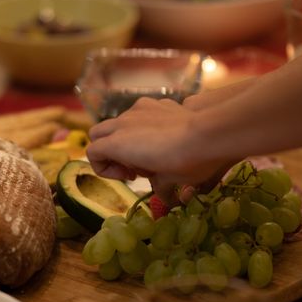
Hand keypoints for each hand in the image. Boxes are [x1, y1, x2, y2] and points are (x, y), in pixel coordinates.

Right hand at [86, 97, 229, 201]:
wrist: (208, 134)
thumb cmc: (184, 162)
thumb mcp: (169, 182)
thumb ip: (159, 188)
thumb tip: (167, 199)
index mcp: (117, 143)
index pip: (92, 154)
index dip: (105, 169)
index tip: (129, 178)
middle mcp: (123, 122)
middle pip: (98, 134)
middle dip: (109, 151)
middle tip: (133, 166)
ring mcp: (139, 109)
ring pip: (119, 121)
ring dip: (126, 137)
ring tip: (149, 151)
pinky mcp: (157, 102)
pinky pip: (141, 112)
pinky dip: (144, 125)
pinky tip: (166, 136)